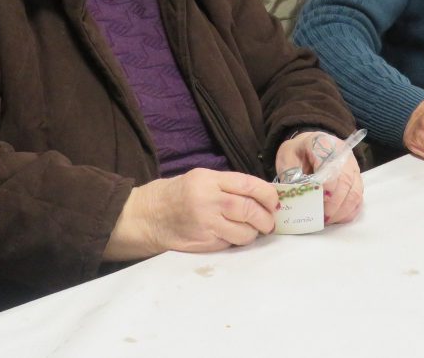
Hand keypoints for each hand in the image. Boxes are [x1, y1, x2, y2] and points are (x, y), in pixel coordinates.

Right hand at [110, 169, 278, 257]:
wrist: (147, 217)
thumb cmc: (177, 194)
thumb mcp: (201, 178)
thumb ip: (228, 185)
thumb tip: (262, 196)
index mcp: (208, 179)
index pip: (248, 185)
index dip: (268, 194)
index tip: (276, 202)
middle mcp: (207, 201)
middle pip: (248, 210)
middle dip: (265, 218)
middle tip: (270, 222)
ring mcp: (205, 224)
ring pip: (243, 232)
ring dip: (254, 233)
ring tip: (253, 230)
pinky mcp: (202, 244)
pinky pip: (229, 245)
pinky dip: (237, 242)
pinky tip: (233, 237)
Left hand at [272, 132, 364, 225]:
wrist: (310, 145)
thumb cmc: (298, 153)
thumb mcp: (287, 158)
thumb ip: (290, 175)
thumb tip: (296, 195)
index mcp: (322, 143)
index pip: (330, 163)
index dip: (328, 183)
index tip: (321, 199)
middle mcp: (342, 153)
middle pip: (345, 180)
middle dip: (334, 203)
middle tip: (322, 218)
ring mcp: (352, 166)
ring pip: (355, 190)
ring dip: (342, 210)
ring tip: (328, 220)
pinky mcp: (356, 178)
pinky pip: (358, 197)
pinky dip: (350, 210)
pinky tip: (337, 217)